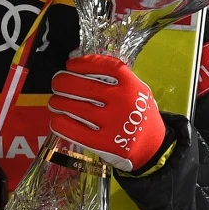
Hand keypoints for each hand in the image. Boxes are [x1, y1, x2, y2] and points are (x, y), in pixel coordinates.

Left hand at [49, 54, 166, 171]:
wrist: (153, 146)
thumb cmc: (137, 113)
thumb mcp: (136, 90)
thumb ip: (114, 78)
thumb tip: (78, 63)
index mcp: (131, 85)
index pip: (103, 66)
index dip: (82, 63)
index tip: (70, 64)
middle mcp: (122, 101)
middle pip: (81, 86)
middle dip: (62, 82)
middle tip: (57, 83)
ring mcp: (112, 123)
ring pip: (72, 106)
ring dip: (58, 102)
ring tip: (55, 102)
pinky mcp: (103, 143)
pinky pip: (71, 128)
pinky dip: (59, 122)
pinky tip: (57, 119)